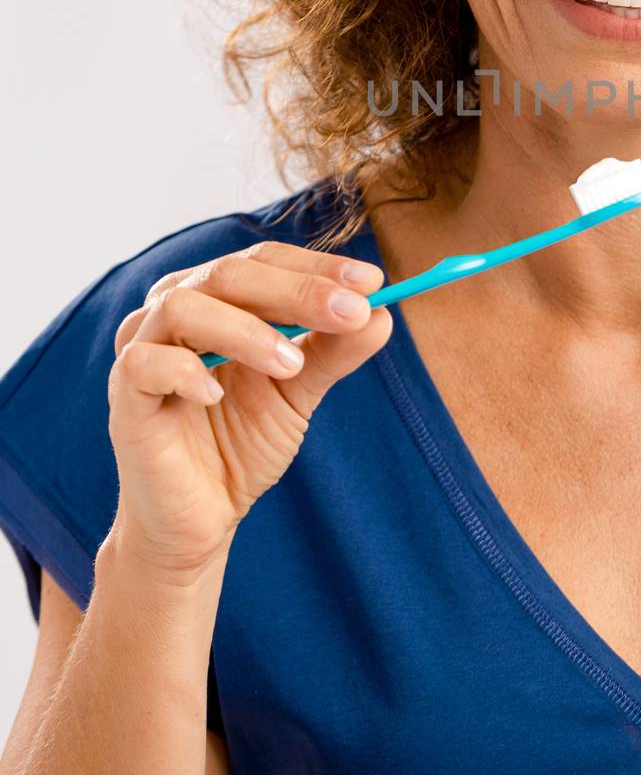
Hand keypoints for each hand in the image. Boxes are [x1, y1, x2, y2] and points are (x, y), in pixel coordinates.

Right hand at [105, 241, 390, 578]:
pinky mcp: (125, 394)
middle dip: (298, 290)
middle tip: (350, 312)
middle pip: (230, 272)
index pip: (266, 259)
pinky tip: (218, 394)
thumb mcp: (300, 391)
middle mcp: (174, 308)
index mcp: (217, 297)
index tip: (372, 281)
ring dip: (247, 330)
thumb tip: (382, 314)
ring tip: (290, 365)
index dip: (318, 266)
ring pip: (185, 306)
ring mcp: (143, 347)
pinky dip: (186, 371)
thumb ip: (333, 351)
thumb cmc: (242, 441)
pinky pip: (145, 363)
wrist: (202, 516)